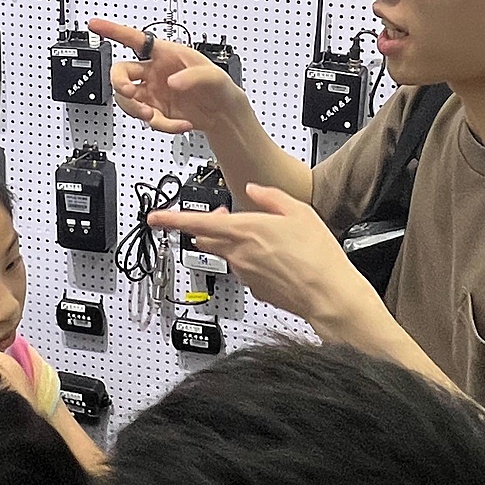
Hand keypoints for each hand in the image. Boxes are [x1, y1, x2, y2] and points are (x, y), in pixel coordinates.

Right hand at [91, 18, 244, 135]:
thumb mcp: (213, 76)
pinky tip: (180, 124)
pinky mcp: (155, 112)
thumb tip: (170, 82)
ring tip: (154, 117)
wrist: (223, 114)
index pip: (135, 39)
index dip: (113, 31)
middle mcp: (153, 73)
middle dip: (120, 83)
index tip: (95, 25)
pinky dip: (163, 126)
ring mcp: (151, 94)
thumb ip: (193, 76)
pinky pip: (148, 121)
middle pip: (120, 72)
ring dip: (135, 110)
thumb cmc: (218, 86)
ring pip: (126, 100)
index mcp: (165, 54)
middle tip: (129, 92)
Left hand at [149, 182, 378, 326]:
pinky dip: (252, 261)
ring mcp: (244, 274)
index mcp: (245, 230)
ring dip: (234, 243)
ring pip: (226, 253)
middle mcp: (238, 253)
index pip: (197, 222)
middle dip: (209, 225)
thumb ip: (271, 197)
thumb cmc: (317, 254)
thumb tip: (254, 190)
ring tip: (266, 238)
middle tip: (225, 215)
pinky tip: (277, 259)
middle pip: (207, 237)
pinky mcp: (254, 289)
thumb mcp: (299, 211)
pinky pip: (244, 269)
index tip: (155, 217)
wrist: (328, 294)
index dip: (171, 219)